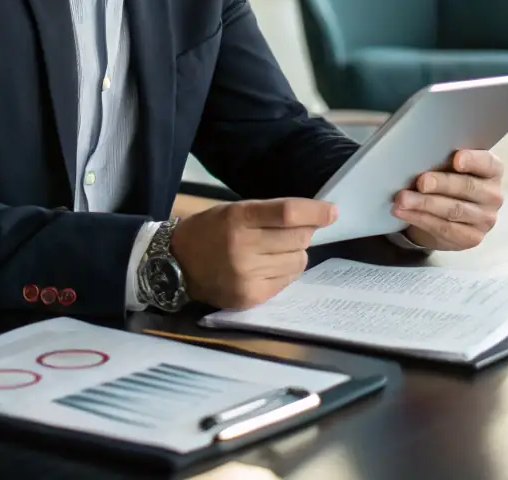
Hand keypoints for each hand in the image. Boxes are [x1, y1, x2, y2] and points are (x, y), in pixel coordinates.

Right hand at [170, 198, 335, 309]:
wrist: (176, 264)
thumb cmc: (211, 231)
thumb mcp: (235, 210)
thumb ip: (271, 214)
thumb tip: (316, 220)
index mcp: (238, 218)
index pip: (287, 213)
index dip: (315, 212)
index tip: (332, 212)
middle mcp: (242, 247)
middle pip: (297, 238)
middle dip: (304, 233)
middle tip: (293, 231)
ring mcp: (246, 276)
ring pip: (298, 260)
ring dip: (295, 253)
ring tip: (274, 250)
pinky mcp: (250, 297)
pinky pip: (287, 281)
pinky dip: (286, 271)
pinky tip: (268, 266)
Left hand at [391, 149, 503, 250]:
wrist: (447, 216)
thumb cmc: (449, 182)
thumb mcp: (449, 168)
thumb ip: (443, 161)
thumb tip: (419, 160)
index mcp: (492, 171)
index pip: (488, 162)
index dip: (473, 160)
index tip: (457, 159)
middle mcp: (493, 195)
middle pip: (467, 187)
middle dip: (441, 184)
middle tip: (420, 182)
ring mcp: (485, 219)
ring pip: (454, 210)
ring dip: (424, 204)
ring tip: (402, 199)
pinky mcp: (472, 238)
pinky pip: (444, 228)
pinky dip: (420, 219)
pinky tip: (404, 213)